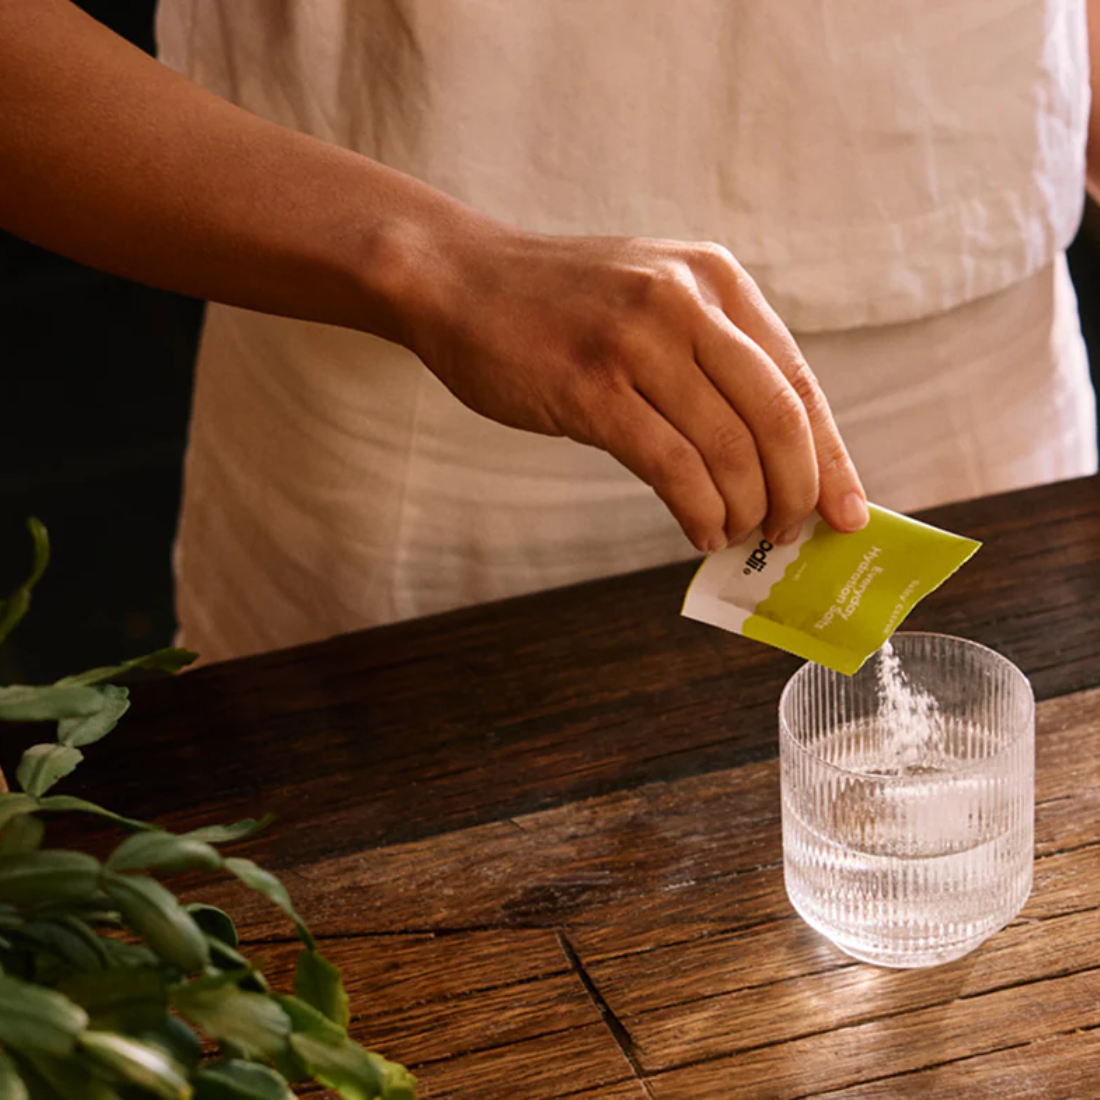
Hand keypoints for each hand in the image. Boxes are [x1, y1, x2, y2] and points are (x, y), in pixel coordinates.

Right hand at [404, 223, 867, 552]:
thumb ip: (711, 354)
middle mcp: (685, 303)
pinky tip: (700, 530)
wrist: (460, 281)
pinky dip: (698, 511)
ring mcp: (637, 344)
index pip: (797, 379)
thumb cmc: (561, 305)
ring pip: (727, 450)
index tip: (850, 511)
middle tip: (788, 532)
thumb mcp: (653, 298)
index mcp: (714, 280)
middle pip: (777, 419)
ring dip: (744, 509)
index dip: (831, 454)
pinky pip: (672, 468)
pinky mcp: (591, 388)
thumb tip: (768, 452)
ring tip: (737, 533)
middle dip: (796, 492)